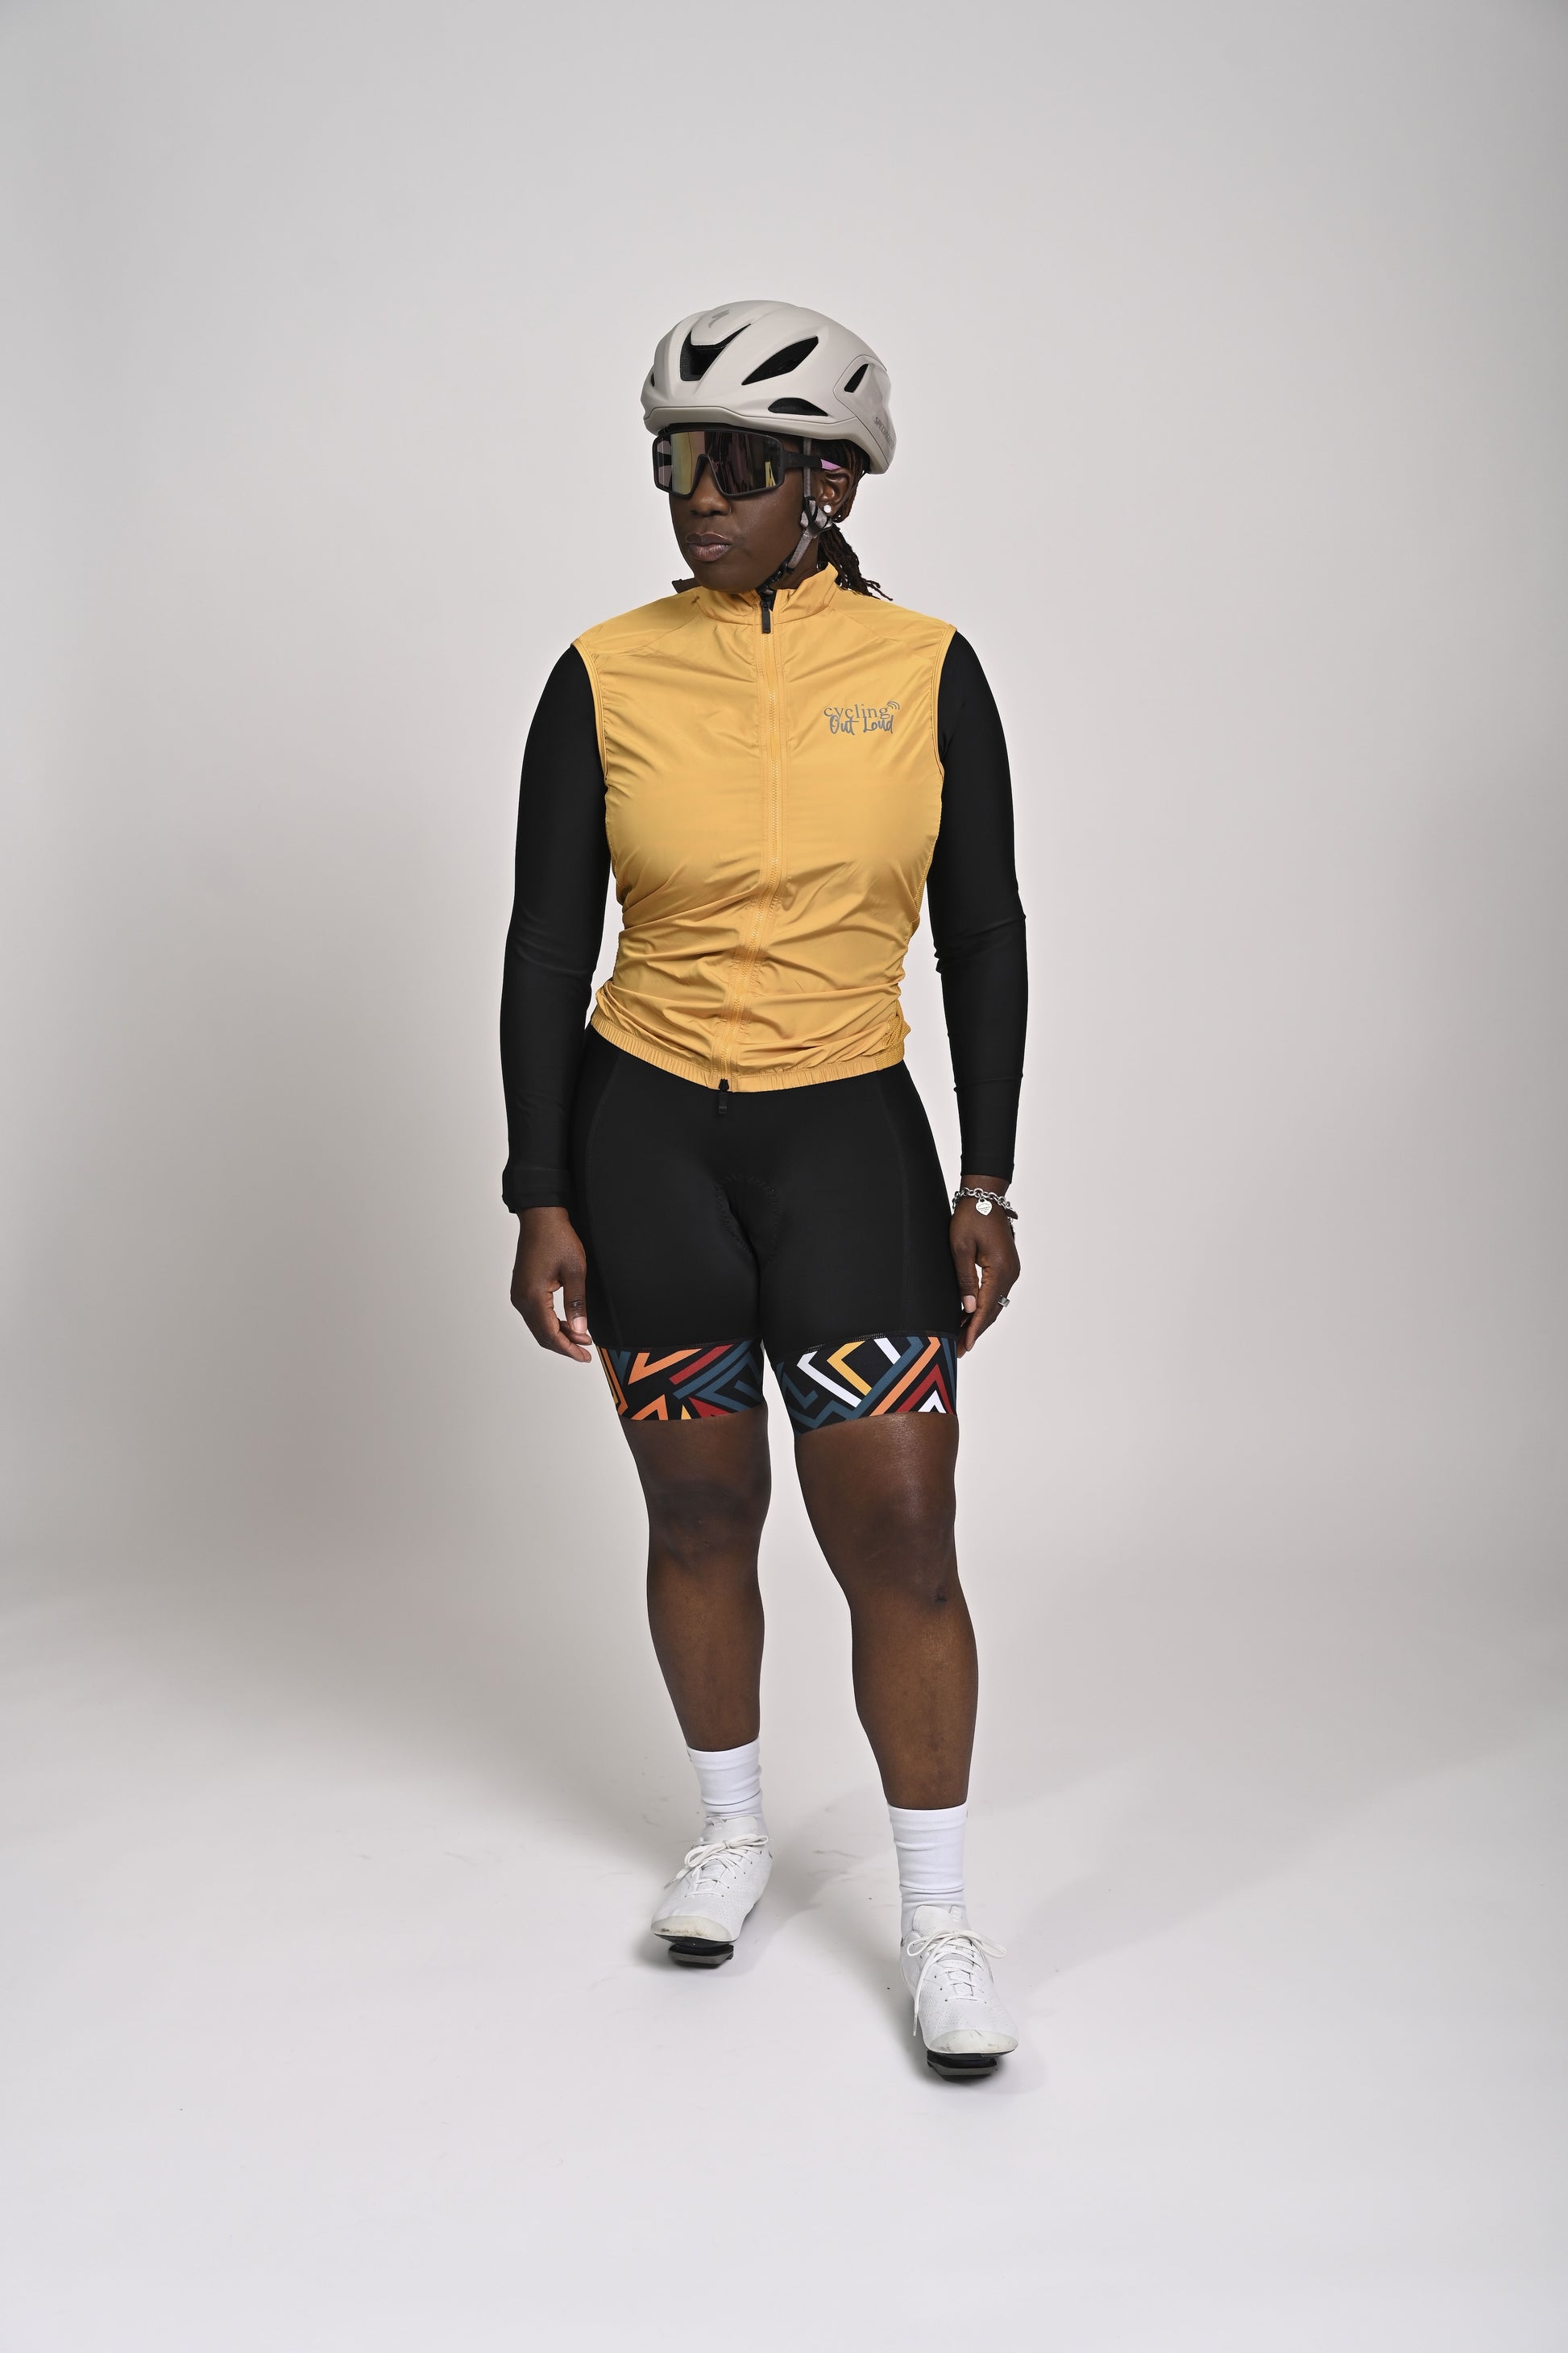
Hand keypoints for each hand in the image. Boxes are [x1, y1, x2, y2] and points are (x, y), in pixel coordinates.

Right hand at [511, 1207, 592, 1362]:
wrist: (541, 1217)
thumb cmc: (558, 1239)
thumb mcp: (575, 1271)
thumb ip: (577, 1303)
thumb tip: (579, 1330)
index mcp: (532, 1297)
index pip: (550, 1334)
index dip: (568, 1349)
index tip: (584, 1357)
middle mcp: (521, 1299)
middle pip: (542, 1334)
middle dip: (564, 1345)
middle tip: (585, 1352)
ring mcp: (519, 1294)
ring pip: (538, 1326)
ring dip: (558, 1334)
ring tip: (581, 1337)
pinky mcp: (521, 1289)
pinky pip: (535, 1315)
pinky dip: (551, 1323)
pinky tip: (567, 1323)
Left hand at [950, 1173, 1019, 1356]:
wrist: (985, 1196)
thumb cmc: (970, 1217)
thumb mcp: (960, 1249)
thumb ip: (965, 1280)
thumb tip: (968, 1309)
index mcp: (1000, 1269)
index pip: (986, 1307)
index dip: (974, 1328)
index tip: (965, 1345)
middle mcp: (1010, 1273)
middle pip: (992, 1309)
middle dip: (975, 1329)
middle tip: (959, 1348)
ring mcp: (1011, 1270)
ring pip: (994, 1302)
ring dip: (979, 1319)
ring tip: (961, 1337)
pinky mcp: (1007, 1266)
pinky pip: (995, 1292)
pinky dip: (983, 1306)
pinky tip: (970, 1315)